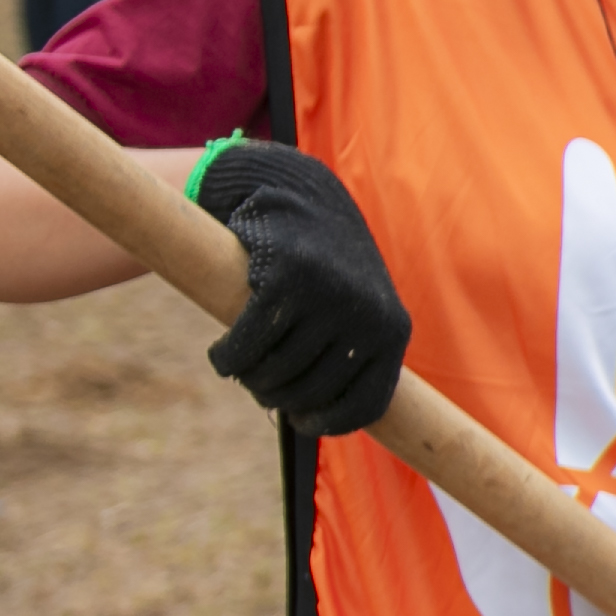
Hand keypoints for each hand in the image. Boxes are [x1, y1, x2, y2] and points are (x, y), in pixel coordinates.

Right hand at [192, 141, 409, 434]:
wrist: (300, 193)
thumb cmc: (326, 266)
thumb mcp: (358, 307)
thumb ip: (353, 354)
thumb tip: (324, 420)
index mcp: (393, 330)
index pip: (364, 405)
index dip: (327, 423)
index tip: (299, 419)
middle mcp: (368, 315)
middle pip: (310, 391)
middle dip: (278, 397)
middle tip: (259, 387)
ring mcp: (329, 295)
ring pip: (277, 370)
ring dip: (250, 380)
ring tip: (242, 370)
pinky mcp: (287, 276)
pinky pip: (248, 342)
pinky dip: (228, 358)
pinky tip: (221, 358)